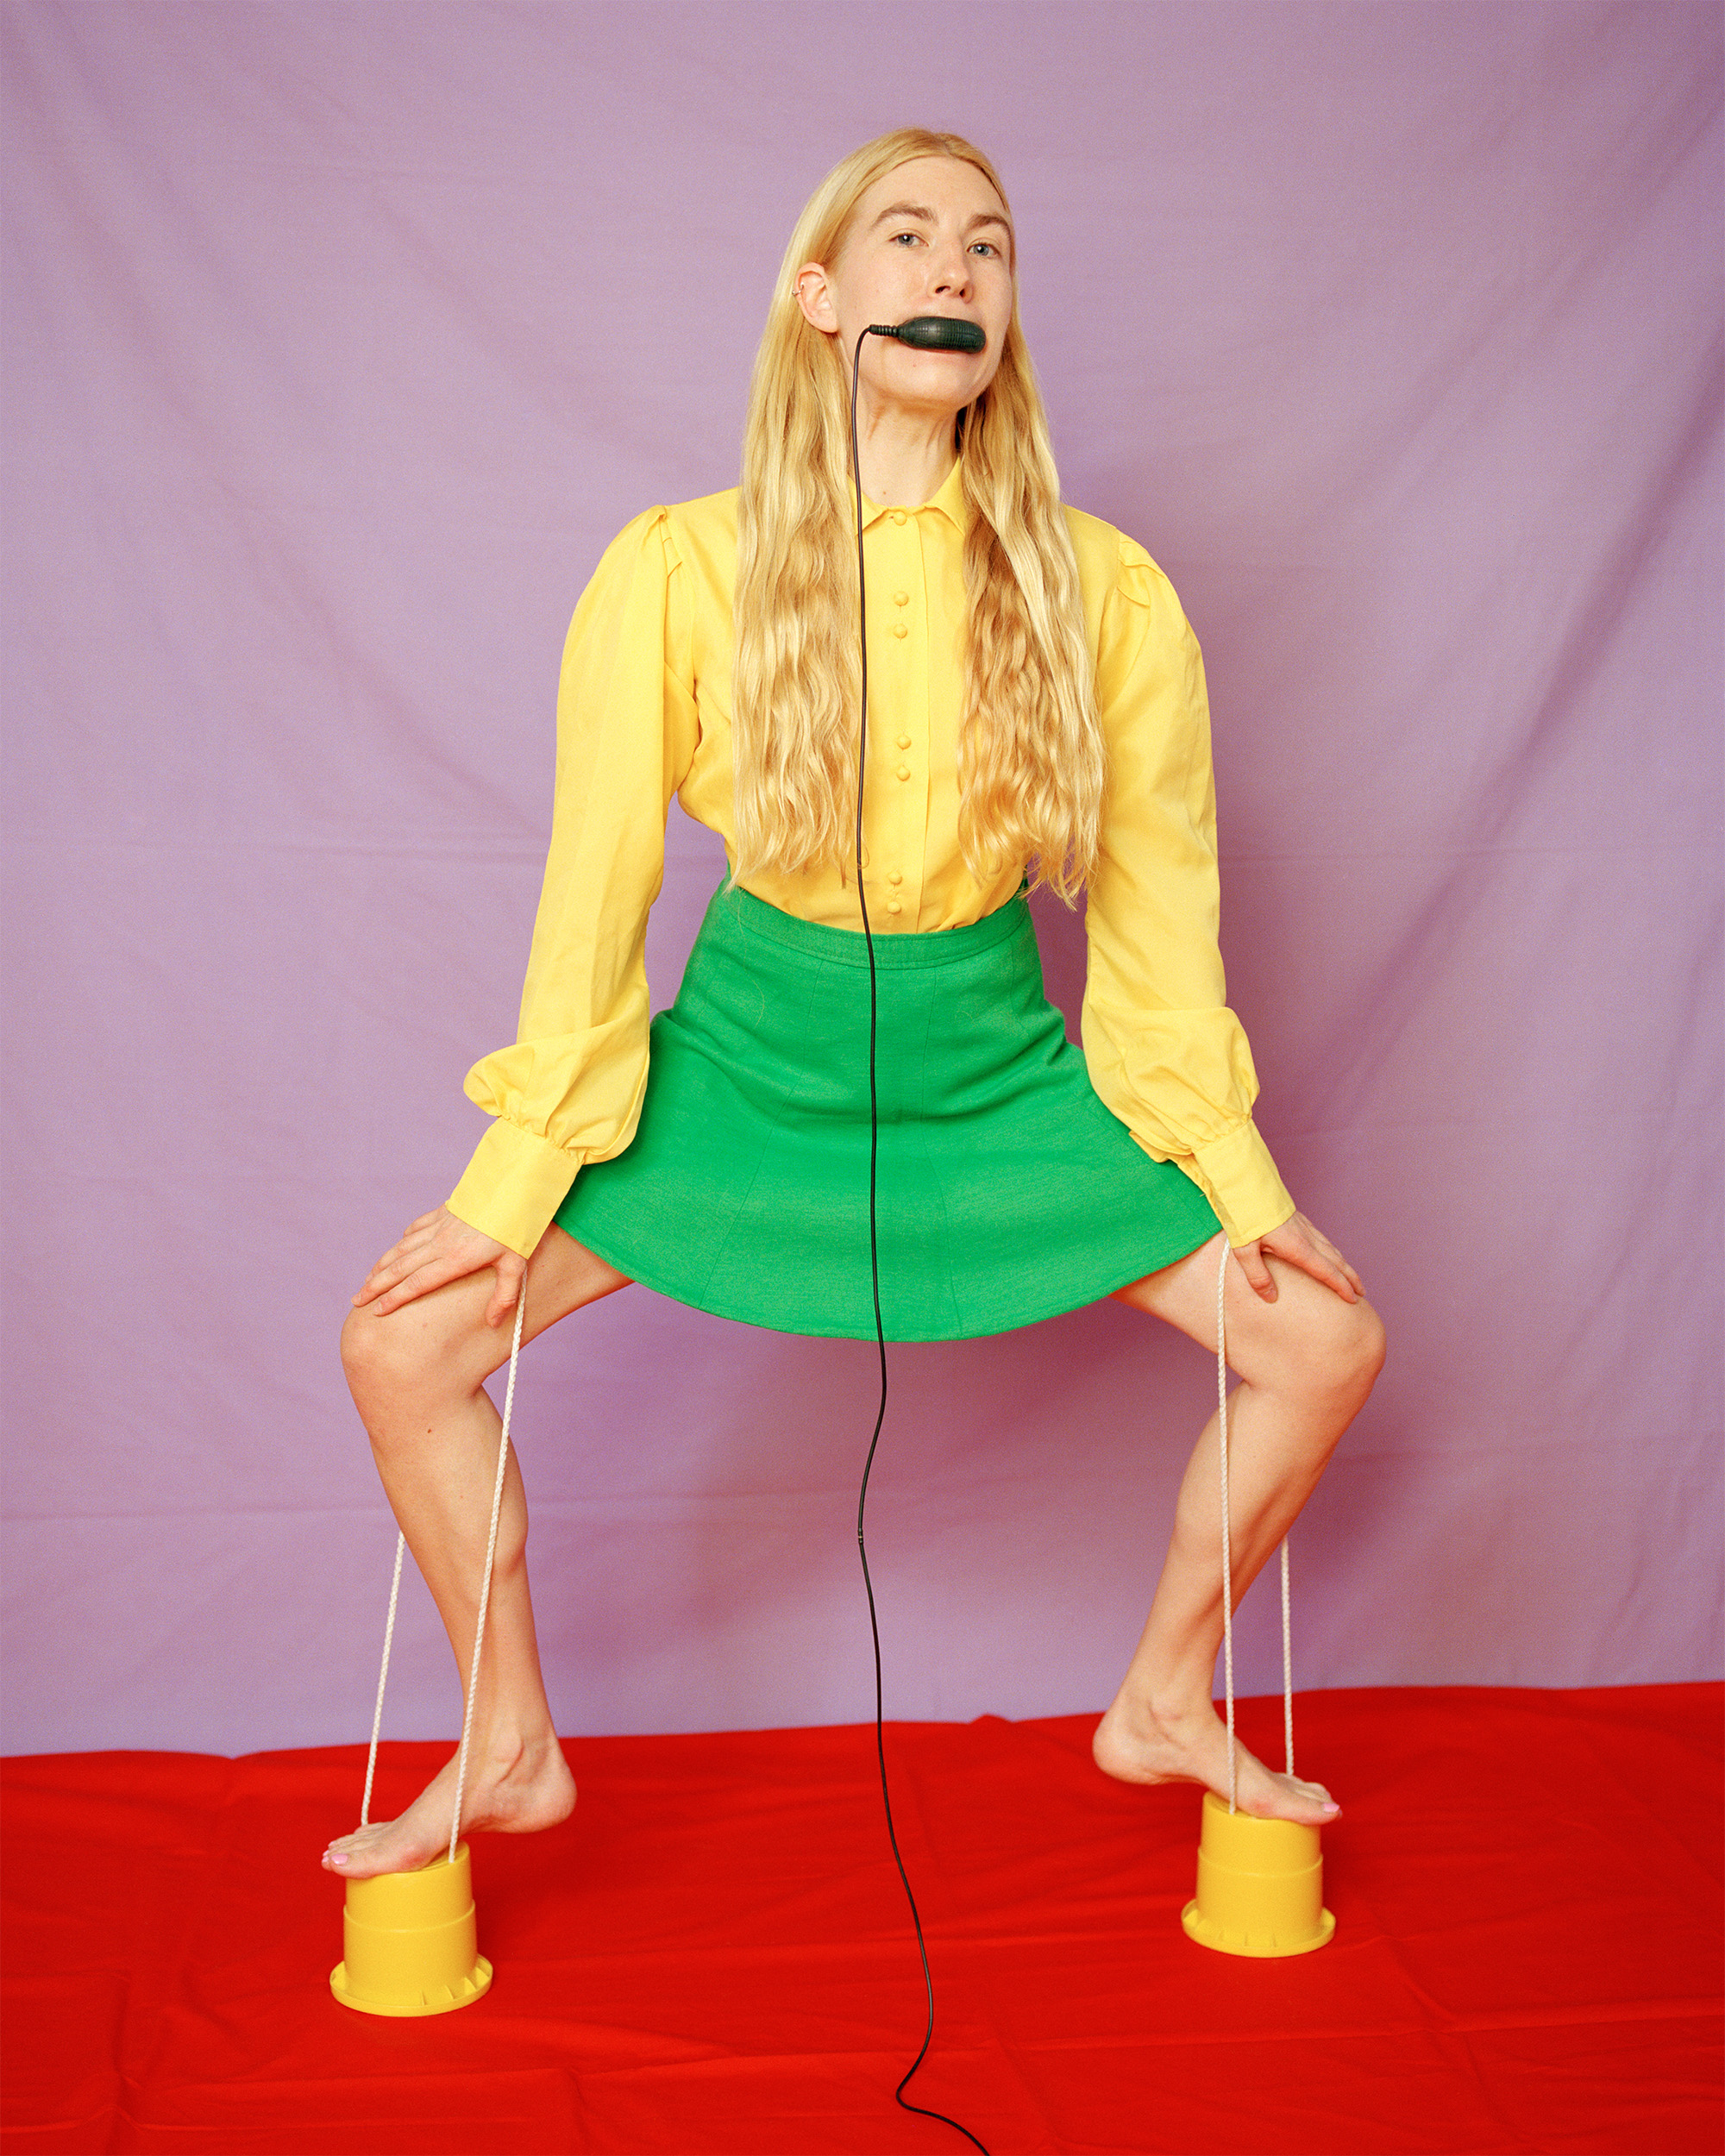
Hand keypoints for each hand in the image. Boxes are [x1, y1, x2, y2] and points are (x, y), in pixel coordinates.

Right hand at [351, 1206, 525, 1326]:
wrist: (514, 1187)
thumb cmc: (518, 1228)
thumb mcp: (516, 1266)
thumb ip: (504, 1296)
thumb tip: (493, 1324)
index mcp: (455, 1260)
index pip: (416, 1284)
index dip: (394, 1299)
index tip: (375, 1311)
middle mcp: (441, 1244)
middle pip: (400, 1268)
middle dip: (375, 1286)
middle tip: (356, 1300)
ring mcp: (440, 1226)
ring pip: (403, 1248)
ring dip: (382, 1265)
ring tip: (368, 1280)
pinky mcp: (444, 1212)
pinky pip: (416, 1228)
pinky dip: (404, 1240)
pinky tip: (398, 1247)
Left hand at [1231, 1209, 1361, 1305]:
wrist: (1246, 1183)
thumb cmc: (1244, 1216)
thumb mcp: (1244, 1250)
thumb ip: (1257, 1276)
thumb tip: (1271, 1298)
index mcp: (1297, 1247)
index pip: (1327, 1272)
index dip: (1341, 1286)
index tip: (1353, 1300)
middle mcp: (1306, 1237)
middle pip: (1336, 1261)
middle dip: (1351, 1278)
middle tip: (1362, 1293)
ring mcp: (1304, 1226)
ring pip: (1331, 1248)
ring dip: (1344, 1265)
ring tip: (1351, 1277)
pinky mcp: (1298, 1219)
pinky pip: (1323, 1239)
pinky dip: (1333, 1251)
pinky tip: (1331, 1253)